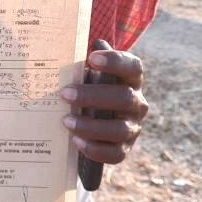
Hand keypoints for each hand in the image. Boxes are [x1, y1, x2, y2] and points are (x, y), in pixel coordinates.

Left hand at [59, 39, 147, 164]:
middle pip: (124, 98)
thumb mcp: (90, 75)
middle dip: (92, 96)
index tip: (91, 58)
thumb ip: (89, 63)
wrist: (96, 121)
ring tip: (66, 121)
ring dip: (90, 126)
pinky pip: (114, 153)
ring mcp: (133, 127)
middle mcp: (137, 103)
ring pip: (119, 129)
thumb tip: (87, 47)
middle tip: (64, 94)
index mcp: (132, 80)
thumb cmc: (91, 90)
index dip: (115, 61)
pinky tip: (75, 141)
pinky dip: (94, 149)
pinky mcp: (125, 148)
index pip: (132, 67)